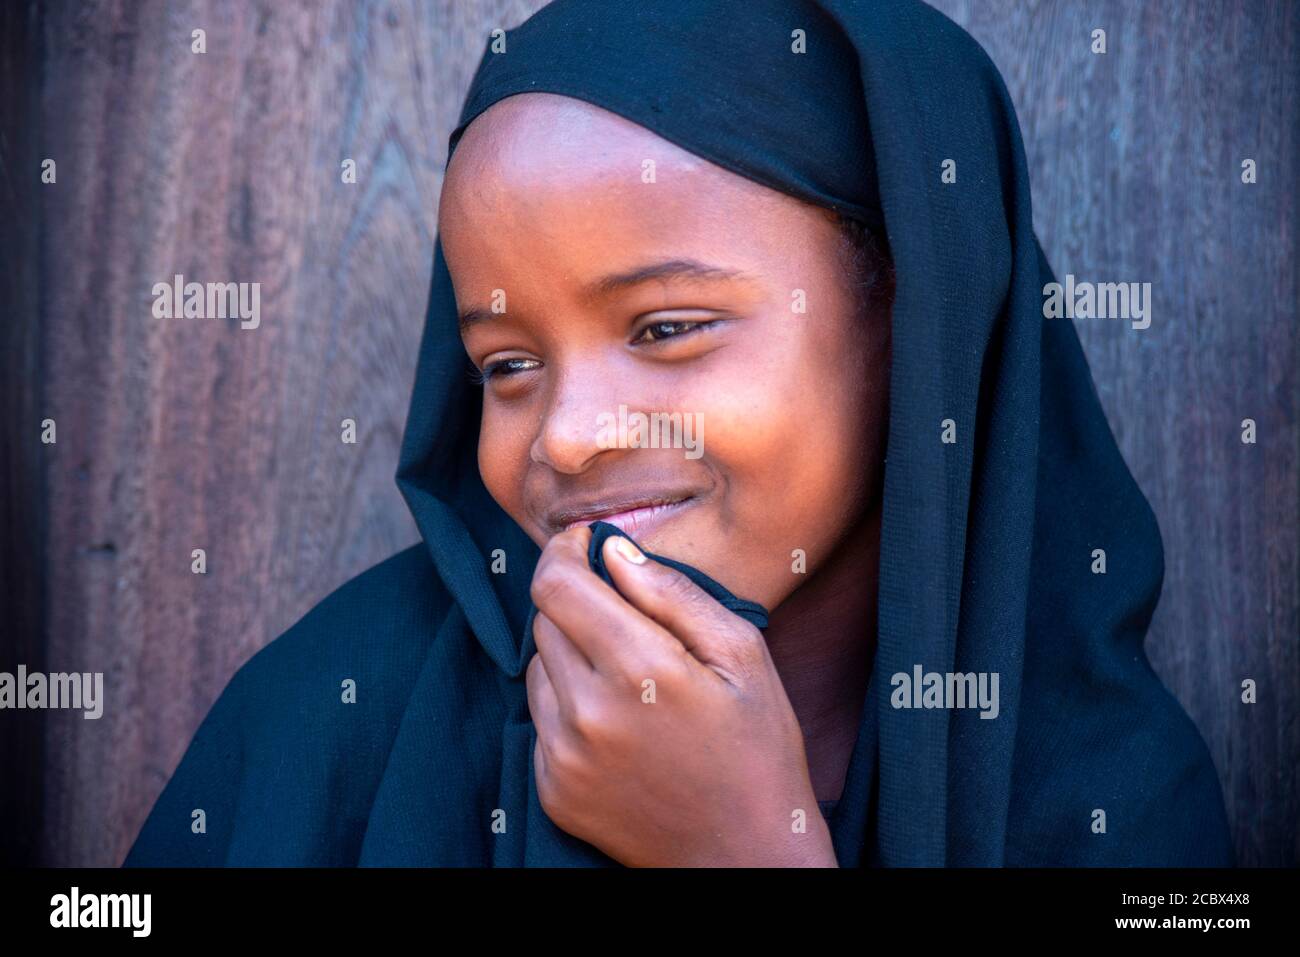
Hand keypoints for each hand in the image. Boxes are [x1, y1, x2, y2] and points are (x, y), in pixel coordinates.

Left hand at [525, 525, 836, 866]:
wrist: (744, 857)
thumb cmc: (757, 749)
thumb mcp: (742, 655)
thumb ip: (673, 593)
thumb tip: (613, 549)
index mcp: (640, 669)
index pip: (556, 583)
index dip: (566, 550)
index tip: (588, 543)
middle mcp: (588, 713)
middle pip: (544, 619)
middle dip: (578, 602)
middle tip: (627, 616)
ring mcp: (563, 757)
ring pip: (538, 666)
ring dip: (571, 653)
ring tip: (630, 678)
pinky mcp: (553, 789)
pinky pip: (540, 718)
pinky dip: (568, 704)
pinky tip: (619, 722)